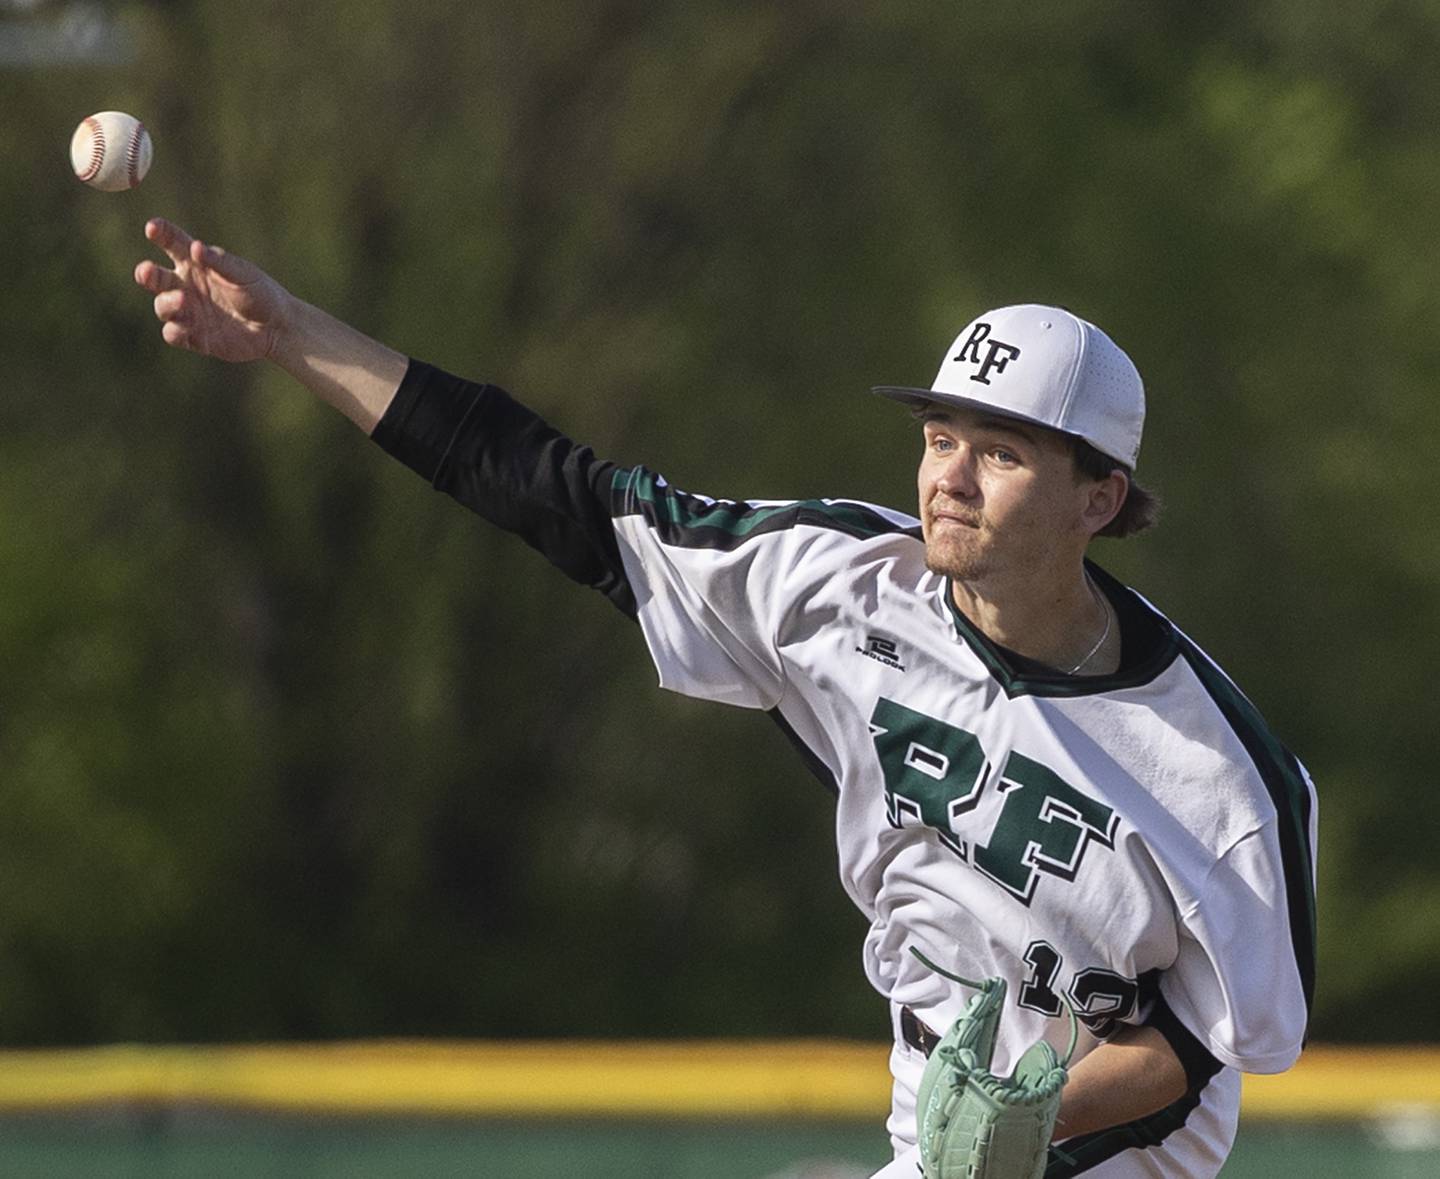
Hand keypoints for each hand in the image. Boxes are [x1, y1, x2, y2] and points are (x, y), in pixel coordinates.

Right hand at [134, 218, 290, 362]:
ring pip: (163, 306)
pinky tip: (183, 327)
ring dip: (167, 303)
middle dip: (148, 274)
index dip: (161, 234)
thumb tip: (196, 247)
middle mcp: (186, 287)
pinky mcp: (194, 337)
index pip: (173, 244)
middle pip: (157, 278)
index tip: (152, 227)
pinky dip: (175, 331)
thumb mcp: (244, 275)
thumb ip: (220, 263)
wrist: (278, 328)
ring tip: (182, 299)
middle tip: (147, 271)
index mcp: (196, 264)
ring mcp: (188, 312)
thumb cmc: (261, 293)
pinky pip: (174, 334)